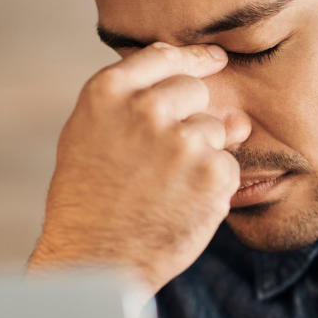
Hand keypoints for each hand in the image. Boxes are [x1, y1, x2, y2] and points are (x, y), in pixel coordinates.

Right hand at [27, 42, 249, 297]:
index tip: (215, 59)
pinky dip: (215, 185)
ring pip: (216, 128)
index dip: (193, 57)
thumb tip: (207, 70)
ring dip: (202, 154)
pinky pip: (229, 164)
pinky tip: (184, 204)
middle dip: (191, 117)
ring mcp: (183, 139)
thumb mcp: (89, 135)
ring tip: (167, 188)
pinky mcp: (213, 172)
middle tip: (165, 158)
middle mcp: (147, 108)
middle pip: (195, 90)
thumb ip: (137, 97)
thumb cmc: (89, 200)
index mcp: (108, 93)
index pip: (163, 56)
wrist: (95, 261)